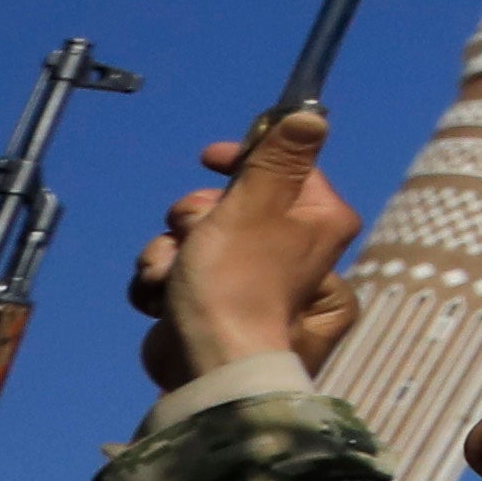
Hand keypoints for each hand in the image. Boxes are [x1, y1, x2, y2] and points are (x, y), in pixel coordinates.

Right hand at [131, 119, 364, 387]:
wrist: (208, 363)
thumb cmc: (238, 281)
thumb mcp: (258, 204)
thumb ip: (279, 158)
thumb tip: (311, 117)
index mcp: (317, 218)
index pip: (284, 164)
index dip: (243, 157)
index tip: (211, 158)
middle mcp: (291, 243)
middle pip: (227, 200)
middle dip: (194, 217)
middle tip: (192, 234)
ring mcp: (249, 273)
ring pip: (192, 235)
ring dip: (170, 252)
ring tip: (174, 275)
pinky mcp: (211, 299)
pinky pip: (177, 270)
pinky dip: (163, 280)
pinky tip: (163, 297)